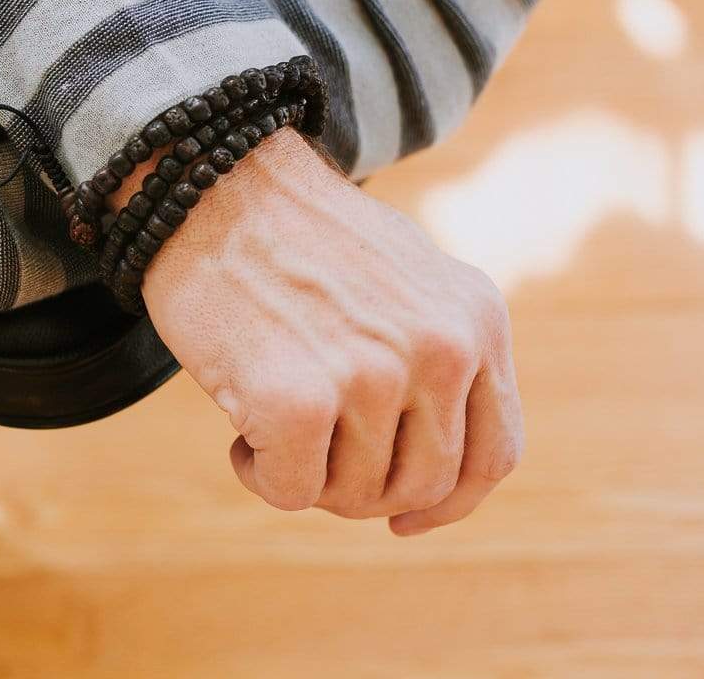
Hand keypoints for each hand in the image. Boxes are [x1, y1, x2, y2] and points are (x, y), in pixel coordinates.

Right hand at [118, 128, 522, 534]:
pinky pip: (290, 492)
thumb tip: (436, 480)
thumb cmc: (292, 235)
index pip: (495, 453)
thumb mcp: (405, 279)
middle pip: (422, 486)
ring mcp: (372, 376)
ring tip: (268, 414)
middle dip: (360, 489)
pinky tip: (239, 426)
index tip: (404, 519)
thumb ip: (439, 355)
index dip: (450, 503)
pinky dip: (258, 472)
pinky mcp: (296, 400)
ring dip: (304, 474)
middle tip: (308, 451)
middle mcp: (440, 348)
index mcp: (476, 318)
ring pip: (354, 497)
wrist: (209, 184)